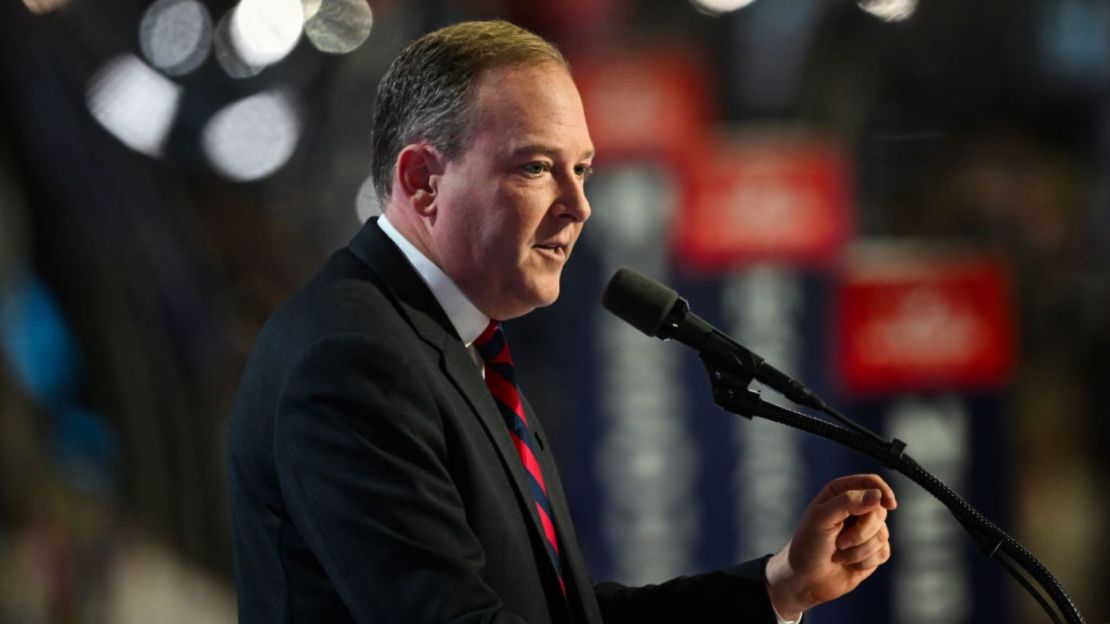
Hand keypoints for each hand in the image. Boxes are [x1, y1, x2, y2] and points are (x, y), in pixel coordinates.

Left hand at [764, 474, 896, 619]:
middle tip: (840, 542)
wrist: (806, 579)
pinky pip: (884, 552)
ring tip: (838, 554)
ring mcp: (866, 530)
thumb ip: (847, 502)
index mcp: (841, 493)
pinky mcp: (872, 551)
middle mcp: (856, 509)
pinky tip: (849, 563)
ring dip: (859, 550)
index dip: (883, 491)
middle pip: (879, 511)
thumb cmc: (807, 545)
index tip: (889, 505)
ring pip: (882, 534)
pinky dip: (865, 561)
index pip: (871, 482)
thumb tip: (877, 496)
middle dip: (861, 531)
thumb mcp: (821, 518)